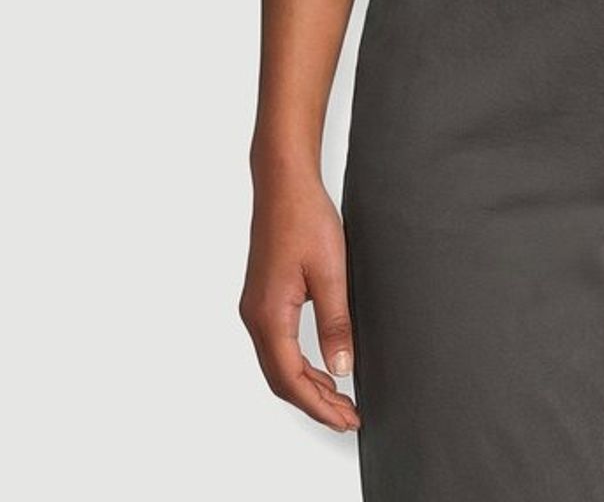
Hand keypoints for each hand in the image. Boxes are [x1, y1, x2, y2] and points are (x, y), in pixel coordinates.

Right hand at [237, 164, 360, 431]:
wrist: (284, 184)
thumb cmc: (305, 218)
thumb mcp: (331, 272)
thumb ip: (336, 323)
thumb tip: (341, 369)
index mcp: (269, 315)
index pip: (291, 379)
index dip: (319, 405)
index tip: (346, 419)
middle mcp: (255, 317)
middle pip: (280, 379)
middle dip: (314, 403)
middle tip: (348, 416)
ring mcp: (256, 308)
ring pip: (277, 364)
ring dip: (306, 386)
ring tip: (339, 399)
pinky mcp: (263, 298)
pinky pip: (278, 345)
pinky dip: (299, 364)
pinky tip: (321, 365)